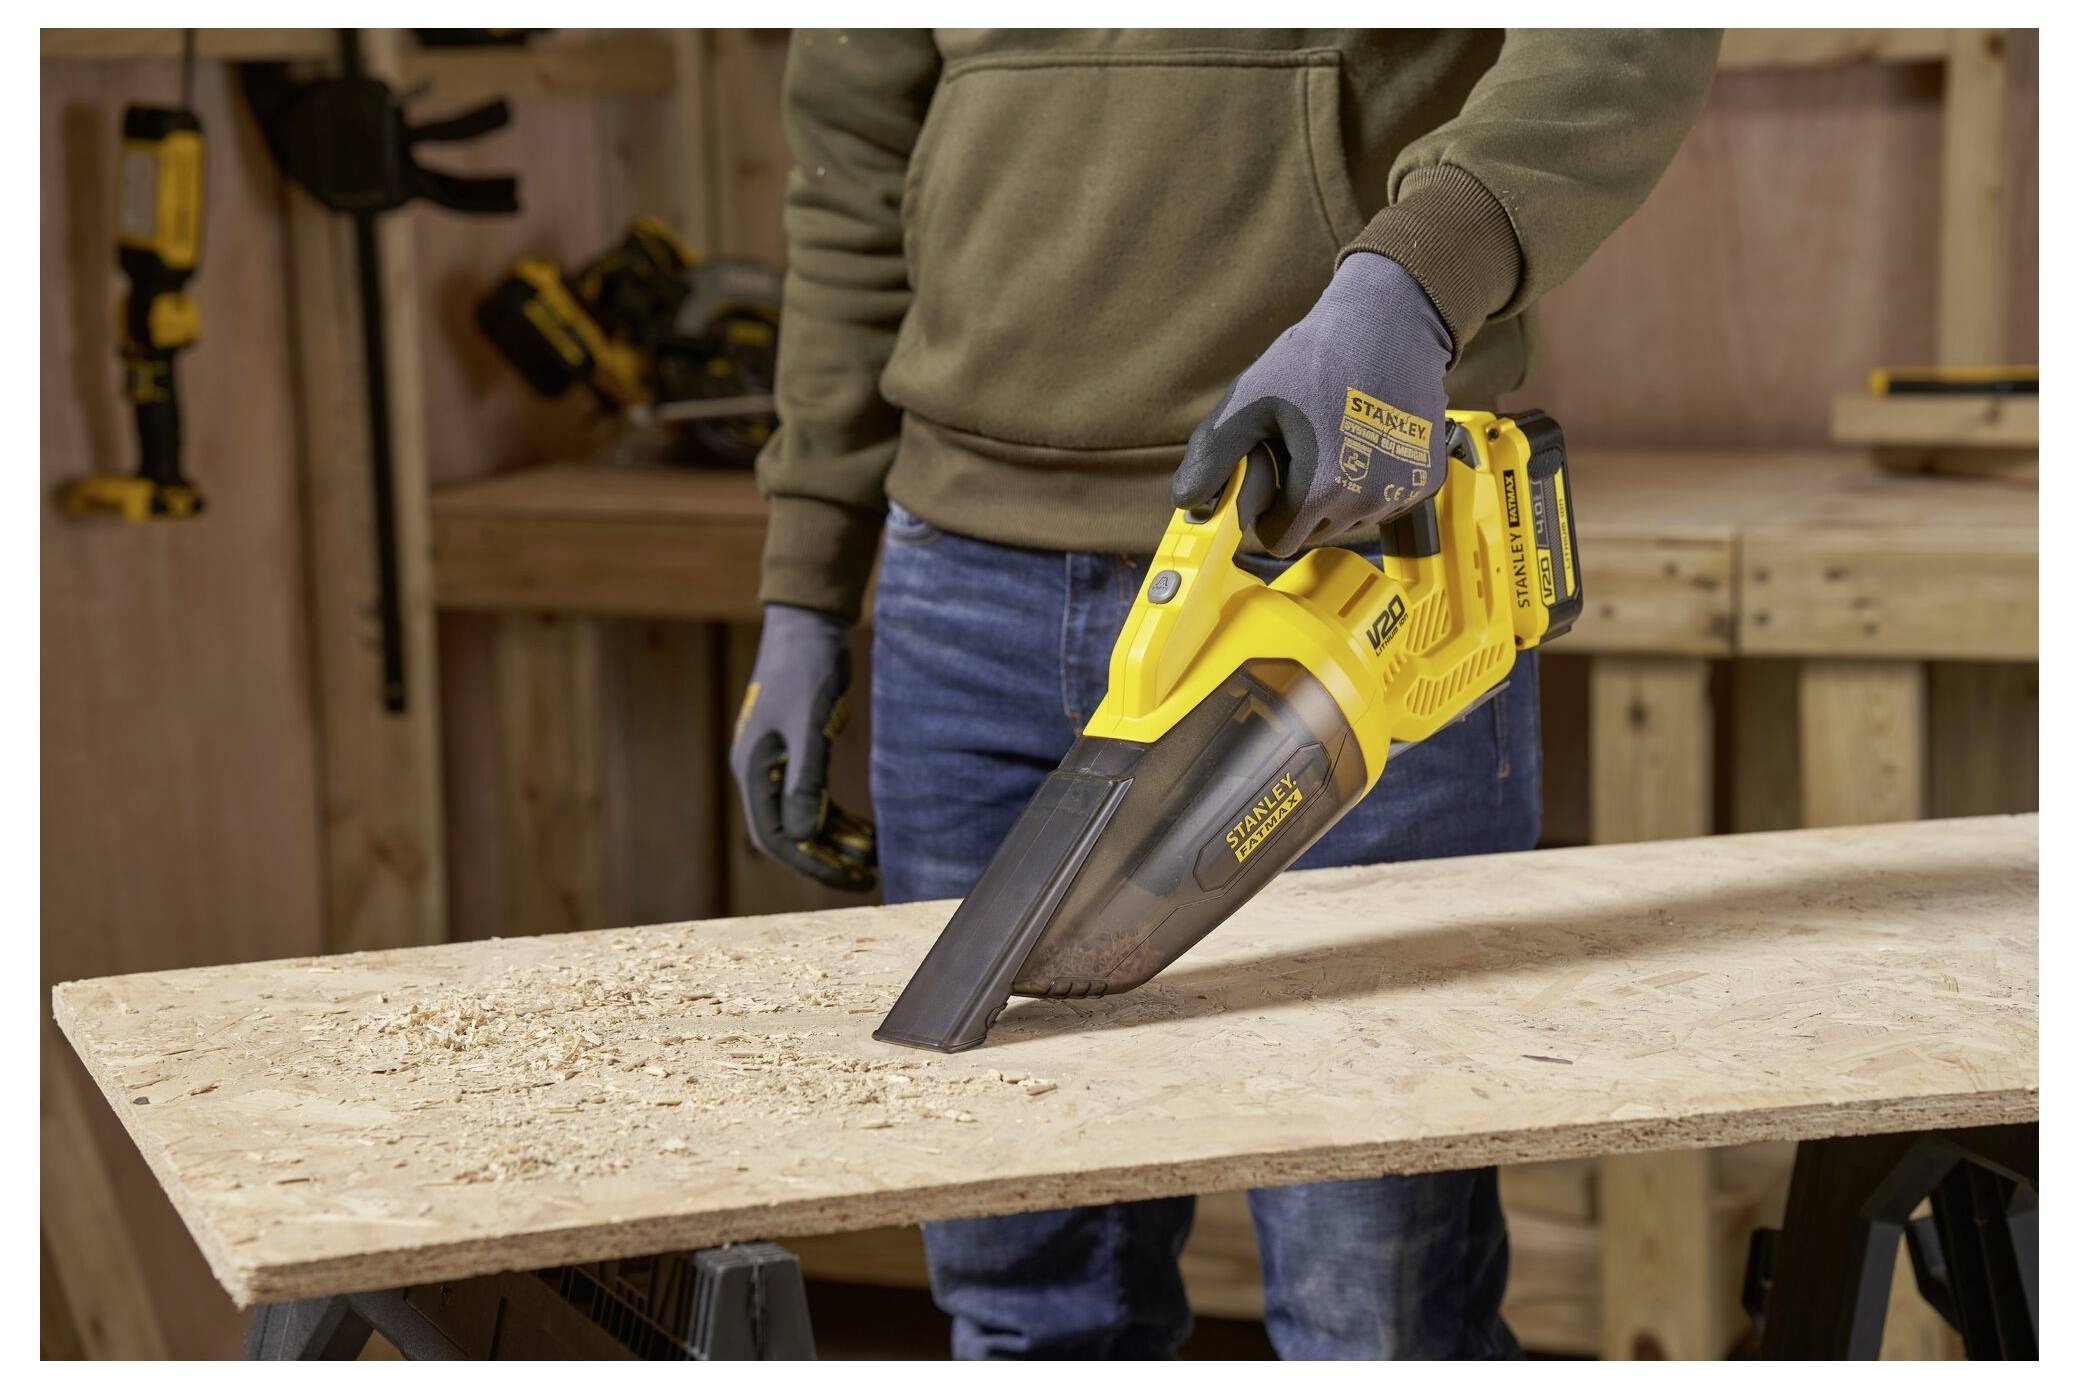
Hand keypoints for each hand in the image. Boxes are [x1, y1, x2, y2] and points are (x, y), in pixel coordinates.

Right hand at [728, 604, 876, 890]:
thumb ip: (807, 782)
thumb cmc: (806, 670)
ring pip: (804, 820)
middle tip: (867, 879)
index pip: (775, 837)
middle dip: (825, 859)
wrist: (808, 626)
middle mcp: (760, 774)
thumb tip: (806, 837)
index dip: (810, 863)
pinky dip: (839, 818)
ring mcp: (777, 765)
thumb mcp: (809, 727)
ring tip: (874, 859)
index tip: (847, 878)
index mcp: (753, 771)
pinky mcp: (797, 754)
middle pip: (789, 835)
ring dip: (836, 842)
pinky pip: (815, 799)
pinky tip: (868, 832)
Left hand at [1172, 252, 1451, 555]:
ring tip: (1336, 442)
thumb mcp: (1250, 400)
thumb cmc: (1314, 357)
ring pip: (1352, 522)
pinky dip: (1373, 485)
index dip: (1267, 513)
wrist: (1389, 322)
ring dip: (1338, 497)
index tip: (1272, 477)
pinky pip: (1386, 504)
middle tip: (1305, 451)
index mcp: (1321, 489)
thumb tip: (1187, 502)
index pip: (1279, 541)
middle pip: (1316, 534)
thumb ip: (1213, 454)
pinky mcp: (1428, 480)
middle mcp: (1368, 500)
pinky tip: (1367, 442)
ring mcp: (1403, 492)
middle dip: (1302, 505)